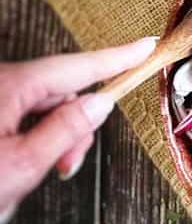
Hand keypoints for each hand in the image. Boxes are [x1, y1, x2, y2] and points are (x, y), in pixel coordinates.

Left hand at [0, 37, 156, 223]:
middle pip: (59, 93)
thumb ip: (66, 132)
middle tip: (65, 167)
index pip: (77, 68)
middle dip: (73, 127)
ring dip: (49, 141)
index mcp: (10, 87)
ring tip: (31, 177)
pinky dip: (28, 142)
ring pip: (39, 110)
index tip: (145, 46)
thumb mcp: (21, 166)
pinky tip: (14, 171)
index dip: (116, 59)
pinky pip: (19, 118)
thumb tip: (98, 104)